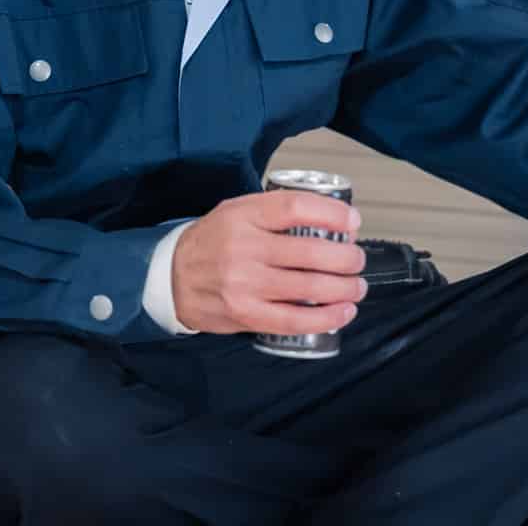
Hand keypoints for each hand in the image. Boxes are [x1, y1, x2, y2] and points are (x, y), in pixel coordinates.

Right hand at [171, 191, 367, 335]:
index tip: (353, 222)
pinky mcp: (245, 314)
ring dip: (344, 288)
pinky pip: (294, 320)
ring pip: (308, 287)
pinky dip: (325, 318)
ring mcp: (244, 284)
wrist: (170, 277)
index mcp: (243, 215)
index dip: (332, 214)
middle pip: (310, 252)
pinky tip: (342, 312)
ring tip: (356, 286)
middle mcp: (244, 247)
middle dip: (346, 258)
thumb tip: (333, 219)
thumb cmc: (212, 241)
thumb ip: (276, 211)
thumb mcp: (237, 211)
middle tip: (357, 259)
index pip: (295, 208)